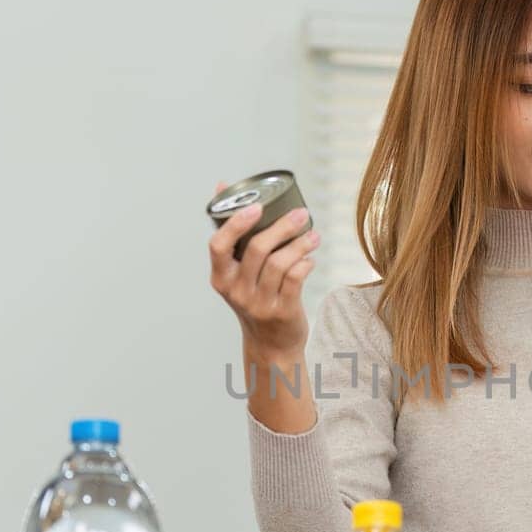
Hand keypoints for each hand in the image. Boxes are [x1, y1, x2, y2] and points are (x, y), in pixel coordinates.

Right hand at [207, 184, 320, 359]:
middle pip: (257, 250)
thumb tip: (222, 186)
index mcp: (221, 277)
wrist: (270, 345)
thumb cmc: (254, 299)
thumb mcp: (237, 272)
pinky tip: (310, 256)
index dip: (236, 223)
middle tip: (300, 213)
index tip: (256, 206)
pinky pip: (296, 278)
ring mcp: (259, 303)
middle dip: (282, 227)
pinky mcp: (282, 311)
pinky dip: (305, 263)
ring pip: (280, 263)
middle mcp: (237, 291)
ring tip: (313, 235)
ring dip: (300, 244)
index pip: (218, 246)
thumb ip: (233, 233)